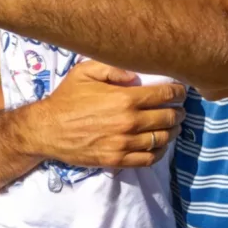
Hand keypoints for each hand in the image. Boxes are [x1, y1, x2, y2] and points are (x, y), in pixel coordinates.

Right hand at [32, 60, 185, 167]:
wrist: (47, 130)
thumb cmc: (67, 98)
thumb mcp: (86, 72)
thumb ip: (114, 67)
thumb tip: (137, 73)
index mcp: (125, 98)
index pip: (164, 95)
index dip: (178, 92)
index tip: (181, 91)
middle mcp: (129, 122)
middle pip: (168, 117)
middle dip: (179, 111)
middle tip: (179, 108)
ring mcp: (124, 144)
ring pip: (162, 139)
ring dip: (172, 131)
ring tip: (173, 125)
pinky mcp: (117, 160)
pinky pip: (149, 159)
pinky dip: (160, 151)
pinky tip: (160, 144)